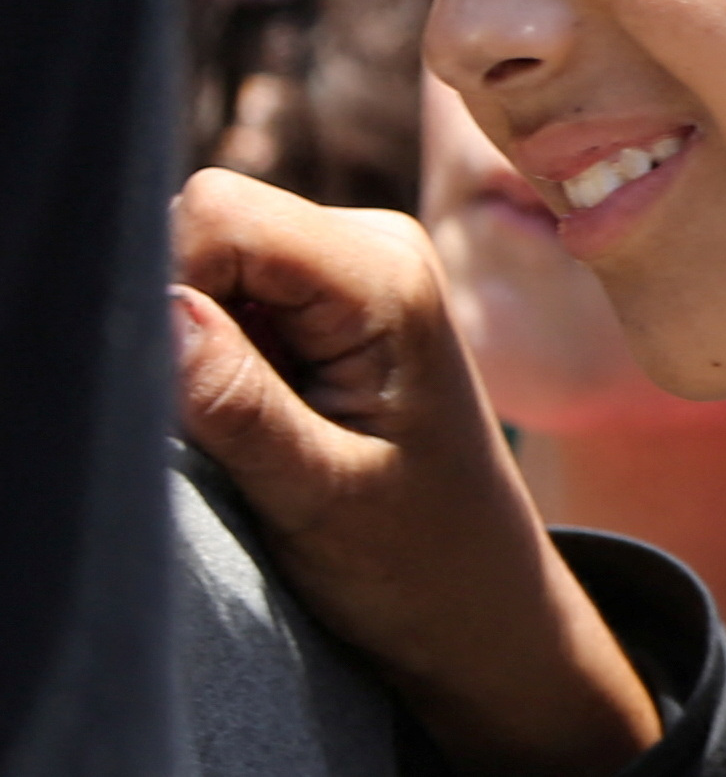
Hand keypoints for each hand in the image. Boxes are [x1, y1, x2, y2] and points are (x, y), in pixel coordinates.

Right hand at [175, 171, 661, 776]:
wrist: (475, 594)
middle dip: (183, 314)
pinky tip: (265, 414)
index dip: (172, 286)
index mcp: (385, 275)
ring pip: (212, 259)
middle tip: (232, 417)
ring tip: (259, 423)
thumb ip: (238, 402)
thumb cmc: (414, 556)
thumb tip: (166, 309)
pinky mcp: (329, 304)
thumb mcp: (318, 493)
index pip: (222, 214)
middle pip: (211, 224)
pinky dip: (219, 353)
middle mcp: (373, 246)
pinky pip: (232, 294)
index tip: (188, 385)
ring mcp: (352, 270)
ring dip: (201, 341)